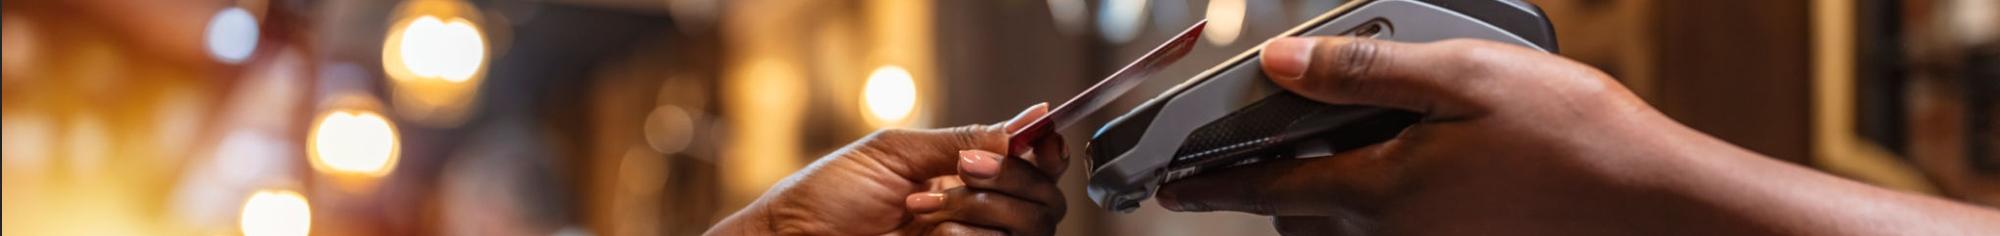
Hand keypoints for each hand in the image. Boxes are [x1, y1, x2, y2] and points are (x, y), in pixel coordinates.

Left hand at [707, 104, 1067, 235]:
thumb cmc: (831, 194)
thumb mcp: (898, 152)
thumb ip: (966, 138)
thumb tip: (1033, 115)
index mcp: (969, 176)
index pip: (1037, 170)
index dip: (1048, 156)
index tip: (1038, 142)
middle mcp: (978, 215)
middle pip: (1045, 204)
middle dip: (1010, 179)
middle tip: (965, 168)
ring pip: (1024, 230)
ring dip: (972, 208)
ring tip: (917, 206)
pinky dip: (958, 234)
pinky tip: (918, 230)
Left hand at [1154, 37, 1717, 233]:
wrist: (1661, 210)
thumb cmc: (1576, 138)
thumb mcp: (1463, 76)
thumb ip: (1362, 71)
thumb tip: (1279, 63)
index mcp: (1379, 194)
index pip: (1267, 189)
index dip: (1211, 186)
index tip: (1168, 189)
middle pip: (1304, 220)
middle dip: (1280, 192)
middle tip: (1274, 155)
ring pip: (1348, 234)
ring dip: (1331, 204)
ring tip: (1350, 159)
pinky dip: (1381, 213)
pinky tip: (1420, 179)